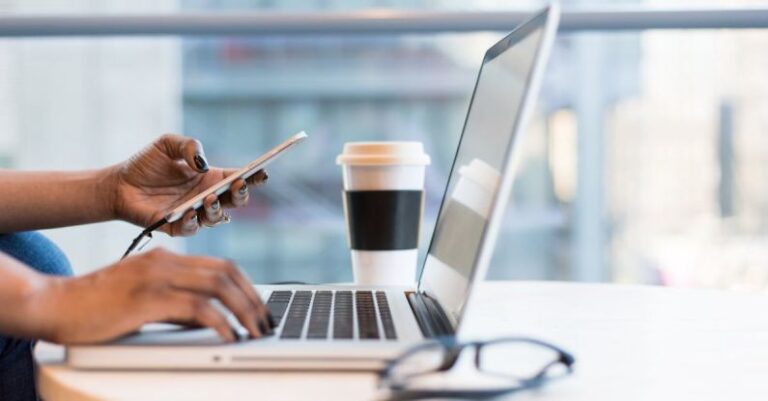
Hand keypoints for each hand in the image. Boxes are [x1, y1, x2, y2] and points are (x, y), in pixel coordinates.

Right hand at [29, 248, 272, 343]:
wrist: (54, 304)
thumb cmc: (96, 306)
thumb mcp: (144, 298)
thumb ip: (176, 303)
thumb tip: (210, 320)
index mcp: (166, 258)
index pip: (221, 265)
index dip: (247, 286)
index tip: (260, 308)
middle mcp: (165, 262)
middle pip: (227, 272)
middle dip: (253, 299)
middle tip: (266, 322)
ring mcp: (156, 277)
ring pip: (218, 286)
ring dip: (244, 310)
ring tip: (255, 332)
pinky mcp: (147, 298)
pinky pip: (196, 308)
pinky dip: (220, 322)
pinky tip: (229, 336)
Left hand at [109, 134, 267, 235]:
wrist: (118, 184)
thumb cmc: (145, 164)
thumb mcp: (167, 144)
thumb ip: (188, 146)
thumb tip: (203, 164)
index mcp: (210, 178)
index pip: (239, 178)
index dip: (253, 177)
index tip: (262, 172)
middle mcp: (206, 197)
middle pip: (235, 201)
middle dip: (241, 194)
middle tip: (239, 184)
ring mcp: (193, 214)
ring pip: (217, 218)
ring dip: (217, 209)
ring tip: (210, 198)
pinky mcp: (176, 227)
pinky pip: (191, 229)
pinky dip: (193, 222)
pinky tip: (190, 211)